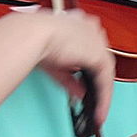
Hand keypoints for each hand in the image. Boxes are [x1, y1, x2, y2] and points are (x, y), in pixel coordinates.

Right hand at [7, 9, 114, 127]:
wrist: (32, 36)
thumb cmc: (34, 42)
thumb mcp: (54, 64)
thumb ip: (69, 79)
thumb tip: (79, 93)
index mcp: (78, 25)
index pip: (88, 51)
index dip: (87, 70)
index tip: (83, 85)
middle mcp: (91, 30)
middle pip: (99, 63)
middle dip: (96, 85)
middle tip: (94, 104)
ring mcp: (98, 41)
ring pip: (104, 73)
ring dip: (102, 95)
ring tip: (98, 112)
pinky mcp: (100, 55)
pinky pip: (105, 80)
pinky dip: (103, 97)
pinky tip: (99, 109)